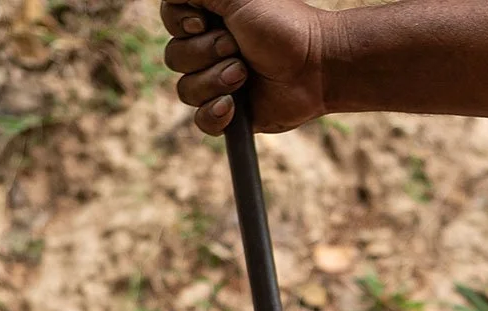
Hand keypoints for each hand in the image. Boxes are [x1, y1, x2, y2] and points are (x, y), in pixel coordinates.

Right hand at [161, 0, 329, 133]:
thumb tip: (174, 1)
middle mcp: (210, 49)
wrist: (317, 65)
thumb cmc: (283, 25)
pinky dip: (215, 114)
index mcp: (209, 18)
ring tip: (245, 74)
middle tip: (237, 47)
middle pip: (174, 57)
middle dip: (205, 53)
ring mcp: (218, 82)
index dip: (181, 24)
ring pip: (186, 90)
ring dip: (215, 81)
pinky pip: (201, 121)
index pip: (171, 20)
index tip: (203, 22)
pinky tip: (233, 106)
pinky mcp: (230, 113)